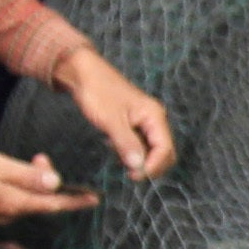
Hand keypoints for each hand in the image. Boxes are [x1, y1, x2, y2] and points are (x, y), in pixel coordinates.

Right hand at [0, 146, 84, 226]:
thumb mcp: (1, 167)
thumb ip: (29, 176)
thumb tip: (56, 183)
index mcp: (17, 204)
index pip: (54, 204)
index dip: (75, 200)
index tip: (94, 198)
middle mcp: (12, 213)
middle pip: (42, 200)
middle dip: (50, 180)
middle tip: (40, 157)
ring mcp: (0, 213)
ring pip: (28, 198)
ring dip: (34, 181)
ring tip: (30, 160)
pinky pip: (16, 198)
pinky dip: (22, 185)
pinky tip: (13, 172)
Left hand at [64, 49, 179, 180]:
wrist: (83, 73)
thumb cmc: (97, 92)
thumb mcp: (111, 120)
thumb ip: (127, 144)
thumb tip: (139, 167)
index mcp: (154, 115)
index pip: (165, 149)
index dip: (153, 166)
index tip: (133, 176)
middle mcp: (154, 118)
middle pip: (164, 152)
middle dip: (150, 165)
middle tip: (128, 173)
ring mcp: (144, 121)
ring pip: (151, 149)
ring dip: (138, 158)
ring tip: (117, 154)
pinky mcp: (133, 123)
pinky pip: (139, 143)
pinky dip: (129, 150)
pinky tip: (112, 144)